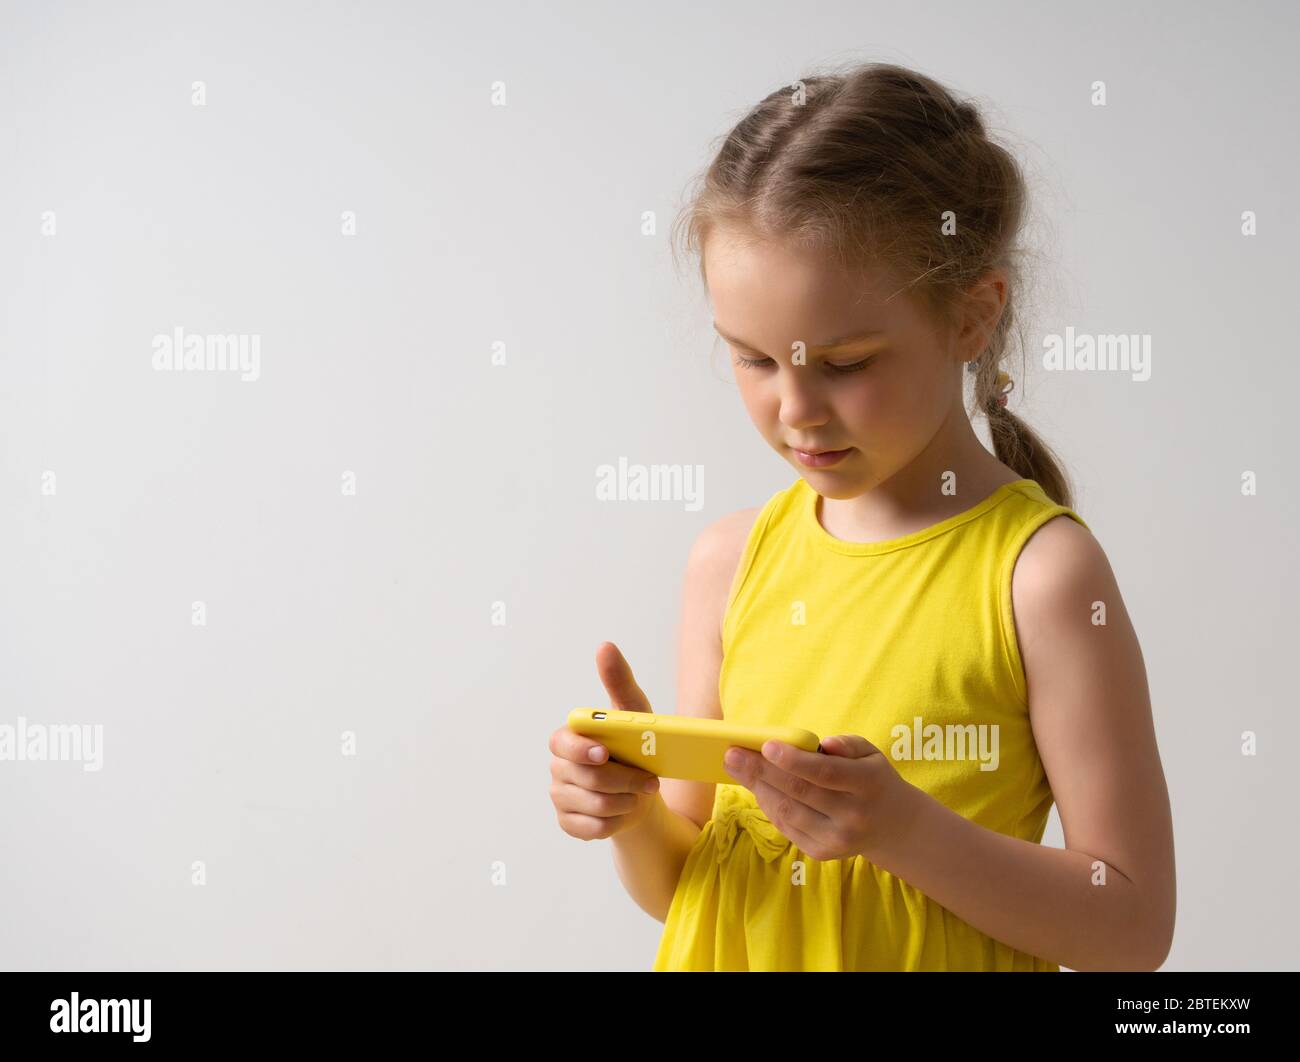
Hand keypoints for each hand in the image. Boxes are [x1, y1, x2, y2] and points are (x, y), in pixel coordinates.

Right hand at [548, 642, 661, 840]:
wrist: (641, 793)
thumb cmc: (635, 748)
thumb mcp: (634, 714)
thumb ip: (619, 681)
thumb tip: (605, 646)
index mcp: (568, 738)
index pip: (563, 744)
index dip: (582, 750)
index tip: (605, 754)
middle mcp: (558, 766)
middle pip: (587, 778)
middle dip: (624, 780)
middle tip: (649, 782)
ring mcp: (560, 795)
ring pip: (593, 805)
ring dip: (625, 802)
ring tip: (637, 794)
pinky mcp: (568, 822)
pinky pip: (591, 829)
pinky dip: (614, 823)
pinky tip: (623, 812)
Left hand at [721, 734, 918, 861]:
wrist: (892, 826)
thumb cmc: (872, 779)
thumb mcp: (870, 754)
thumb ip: (847, 745)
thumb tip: (824, 744)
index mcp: (868, 784)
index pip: (826, 773)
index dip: (794, 760)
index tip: (766, 746)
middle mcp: (853, 816)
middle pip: (799, 792)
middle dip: (761, 771)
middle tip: (732, 754)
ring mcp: (837, 839)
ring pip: (788, 811)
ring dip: (758, 787)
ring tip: (739, 767)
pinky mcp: (822, 853)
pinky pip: (786, 827)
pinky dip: (768, 805)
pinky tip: (758, 787)